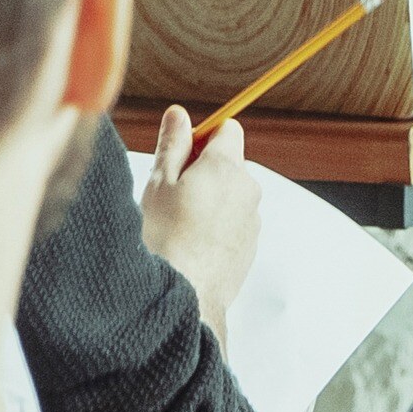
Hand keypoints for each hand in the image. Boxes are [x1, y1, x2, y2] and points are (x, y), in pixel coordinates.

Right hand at [138, 106, 257, 331]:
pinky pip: (235, 222)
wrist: (183, 298)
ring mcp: (253, 218)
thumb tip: (178, 113)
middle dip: (204, 171)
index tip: (180, 156)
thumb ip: (173, 144)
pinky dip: (217, 226)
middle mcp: (248, 188)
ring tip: (178, 224)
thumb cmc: (163, 239)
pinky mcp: (251, 245)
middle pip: (230, 163)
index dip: (202, 138)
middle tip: (170, 194)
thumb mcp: (158, 183)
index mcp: (226, 166)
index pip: (227, 129)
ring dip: (210, 200)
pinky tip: (191, 243)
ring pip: (232, 194)